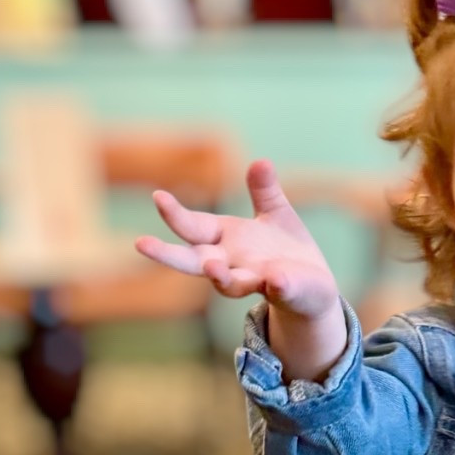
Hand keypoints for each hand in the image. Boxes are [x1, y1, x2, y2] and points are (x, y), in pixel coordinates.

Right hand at [137, 159, 340, 319]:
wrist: (314, 287)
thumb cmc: (286, 250)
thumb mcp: (275, 214)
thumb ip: (264, 191)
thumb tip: (260, 162)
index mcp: (226, 239)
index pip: (194, 227)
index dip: (175, 214)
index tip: (158, 196)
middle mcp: (232, 264)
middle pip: (193, 262)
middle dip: (168, 255)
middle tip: (141, 243)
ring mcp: (256, 280)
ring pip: (230, 284)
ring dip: (219, 276)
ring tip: (212, 267)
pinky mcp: (284, 292)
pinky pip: (279, 289)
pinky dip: (278, 284)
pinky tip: (276, 279)